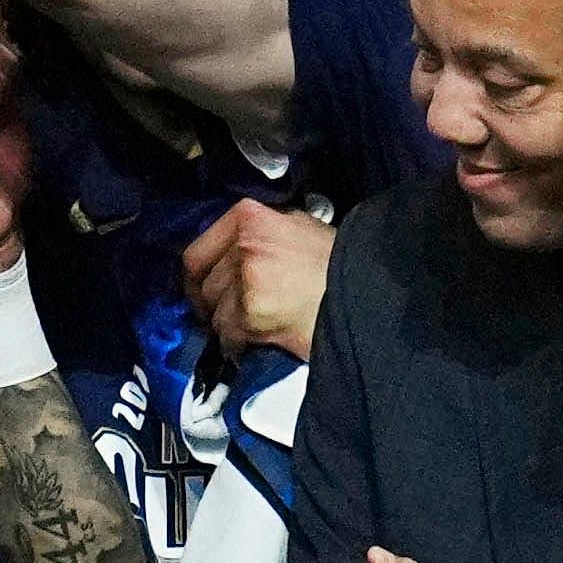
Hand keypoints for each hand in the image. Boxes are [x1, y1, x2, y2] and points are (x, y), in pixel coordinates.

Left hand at [183, 197, 336, 359]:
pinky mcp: (252, 313)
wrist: (366, 293)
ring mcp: (247, 280)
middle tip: (227, 317)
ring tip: (252, 330)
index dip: (198, 278)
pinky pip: (229, 335)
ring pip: (215, 313)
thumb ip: (257, 235)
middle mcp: (244, 244)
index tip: (205, 293)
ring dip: (229, 327)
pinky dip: (239, 345)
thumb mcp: (296, 228)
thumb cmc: (334, 262)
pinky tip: (258, 342)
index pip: (197, 252)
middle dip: (213, 305)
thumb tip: (227, 255)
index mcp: (250, 217)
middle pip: (203, 285)